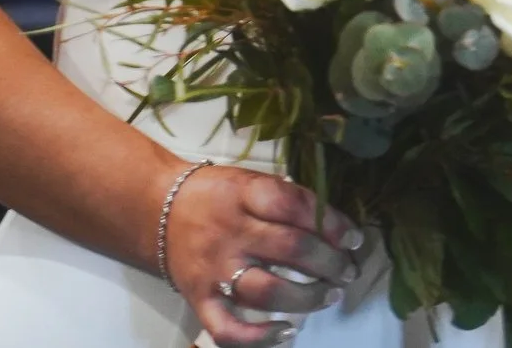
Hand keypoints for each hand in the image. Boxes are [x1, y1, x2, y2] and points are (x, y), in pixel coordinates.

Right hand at [161, 165, 364, 346]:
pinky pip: (227, 328)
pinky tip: (287, 333)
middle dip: (330, 263)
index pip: (296, 206)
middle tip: (348, 270)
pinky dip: (258, 338)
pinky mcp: (199, 298)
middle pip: (290, 249)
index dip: (332, 223)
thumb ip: (288, 199)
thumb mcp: (251, 180)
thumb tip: (335, 227)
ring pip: (266, 290)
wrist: (158, 209)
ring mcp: (213, 269)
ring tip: (330, 295)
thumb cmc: (217, 194)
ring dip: (307, 297)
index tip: (354, 238)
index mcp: (245, 194)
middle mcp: (230, 232)